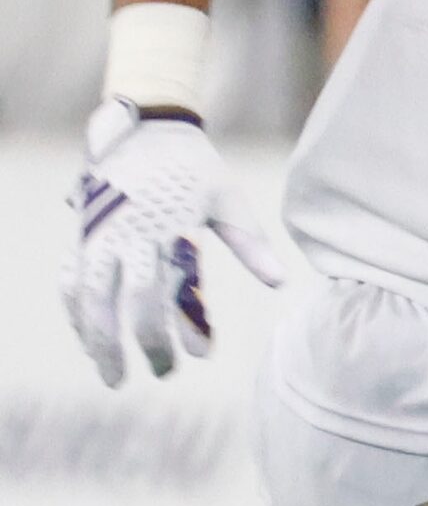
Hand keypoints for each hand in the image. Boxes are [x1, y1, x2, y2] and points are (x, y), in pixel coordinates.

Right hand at [62, 100, 285, 386]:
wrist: (151, 126)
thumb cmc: (198, 168)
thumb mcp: (228, 200)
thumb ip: (250, 243)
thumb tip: (281, 283)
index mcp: (157, 229)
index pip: (154, 296)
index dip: (166, 334)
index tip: (188, 364)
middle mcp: (118, 234)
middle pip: (112, 303)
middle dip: (126, 347)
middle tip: (147, 379)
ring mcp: (94, 233)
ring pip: (81, 296)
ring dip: (92, 337)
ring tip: (109, 371)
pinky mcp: (82, 232)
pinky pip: (69, 277)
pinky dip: (74, 310)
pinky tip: (87, 336)